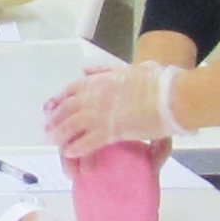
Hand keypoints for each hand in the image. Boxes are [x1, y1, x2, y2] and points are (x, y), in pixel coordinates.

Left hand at [51, 62, 182, 157]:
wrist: (172, 94)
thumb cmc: (158, 81)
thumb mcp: (130, 68)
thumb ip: (107, 70)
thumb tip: (86, 68)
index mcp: (101, 80)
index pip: (72, 89)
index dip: (60, 99)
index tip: (52, 106)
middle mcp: (96, 95)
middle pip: (67, 108)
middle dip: (55, 119)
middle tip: (48, 129)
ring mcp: (101, 113)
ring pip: (72, 125)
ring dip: (60, 134)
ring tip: (52, 142)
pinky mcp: (111, 131)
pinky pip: (87, 141)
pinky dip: (76, 147)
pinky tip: (69, 152)